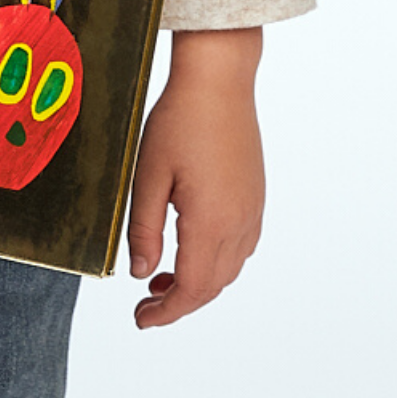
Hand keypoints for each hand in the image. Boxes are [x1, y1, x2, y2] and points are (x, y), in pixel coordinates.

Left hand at [126, 26, 263, 327]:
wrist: (220, 78)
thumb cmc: (181, 119)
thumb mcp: (149, 175)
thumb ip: (143, 229)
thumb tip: (141, 272)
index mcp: (211, 222)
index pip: (191, 290)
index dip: (165, 312)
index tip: (140, 319)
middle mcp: (239, 221)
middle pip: (213, 286)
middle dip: (179, 301)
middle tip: (146, 303)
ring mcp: (252, 208)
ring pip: (230, 268)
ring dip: (199, 282)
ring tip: (163, 275)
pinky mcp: (255, 193)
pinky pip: (241, 244)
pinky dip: (217, 260)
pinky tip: (193, 245)